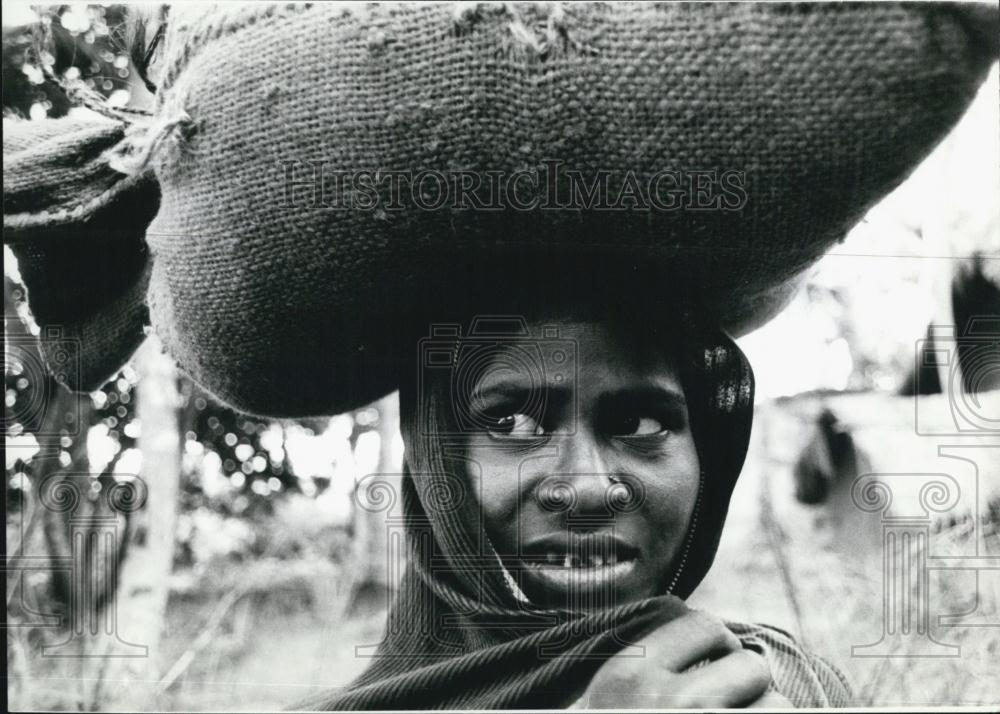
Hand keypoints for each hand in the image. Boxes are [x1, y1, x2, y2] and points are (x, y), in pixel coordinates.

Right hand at [580, 610, 775, 707]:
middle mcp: (667, 701)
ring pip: (775, 704)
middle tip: (730, 696)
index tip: (716, 660)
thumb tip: (702, 629)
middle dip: (745, 680)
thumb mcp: (605, 690)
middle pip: (748, 664)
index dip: (719, 641)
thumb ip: (642, 657)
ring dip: (763, 709)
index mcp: (631, 673)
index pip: (704, 624)